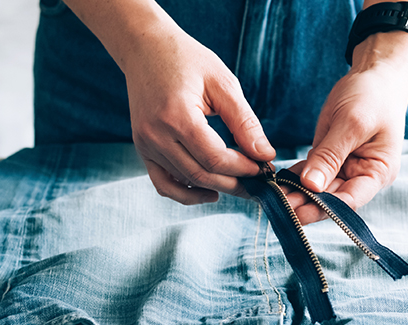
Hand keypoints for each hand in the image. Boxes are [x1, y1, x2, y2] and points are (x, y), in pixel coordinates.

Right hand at [125, 30, 274, 204]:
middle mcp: (155, 135)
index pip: (215, 157)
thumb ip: (244, 121)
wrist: (146, 48)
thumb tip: (265, 154)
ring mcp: (145, 144)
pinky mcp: (142, 148)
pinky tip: (210, 191)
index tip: (264, 167)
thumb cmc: (187, 60)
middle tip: (258, 183)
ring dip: (216, 187)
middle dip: (234, 183)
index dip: (243, 168)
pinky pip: (164, 183)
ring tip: (241, 184)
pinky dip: (187, 193)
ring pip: (186, 181)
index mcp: (176, 115)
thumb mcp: (223, 84)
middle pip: (201, 174)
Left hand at [286, 31, 407, 224]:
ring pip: (320, 189)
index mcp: (378, 172)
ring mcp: (346, 167)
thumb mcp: (351, 123)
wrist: (375, 74)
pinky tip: (277, 183)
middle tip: (279, 208)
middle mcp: (363, 175)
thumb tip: (311, 186)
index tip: (299, 212)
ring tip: (273, 199)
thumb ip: (330, 155)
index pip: (351, 200)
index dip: (325, 209)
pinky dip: (295, 178)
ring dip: (298, 194)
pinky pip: (312, 172)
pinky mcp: (331, 157)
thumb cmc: (373, 95)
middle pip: (333, 198)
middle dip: (307, 203)